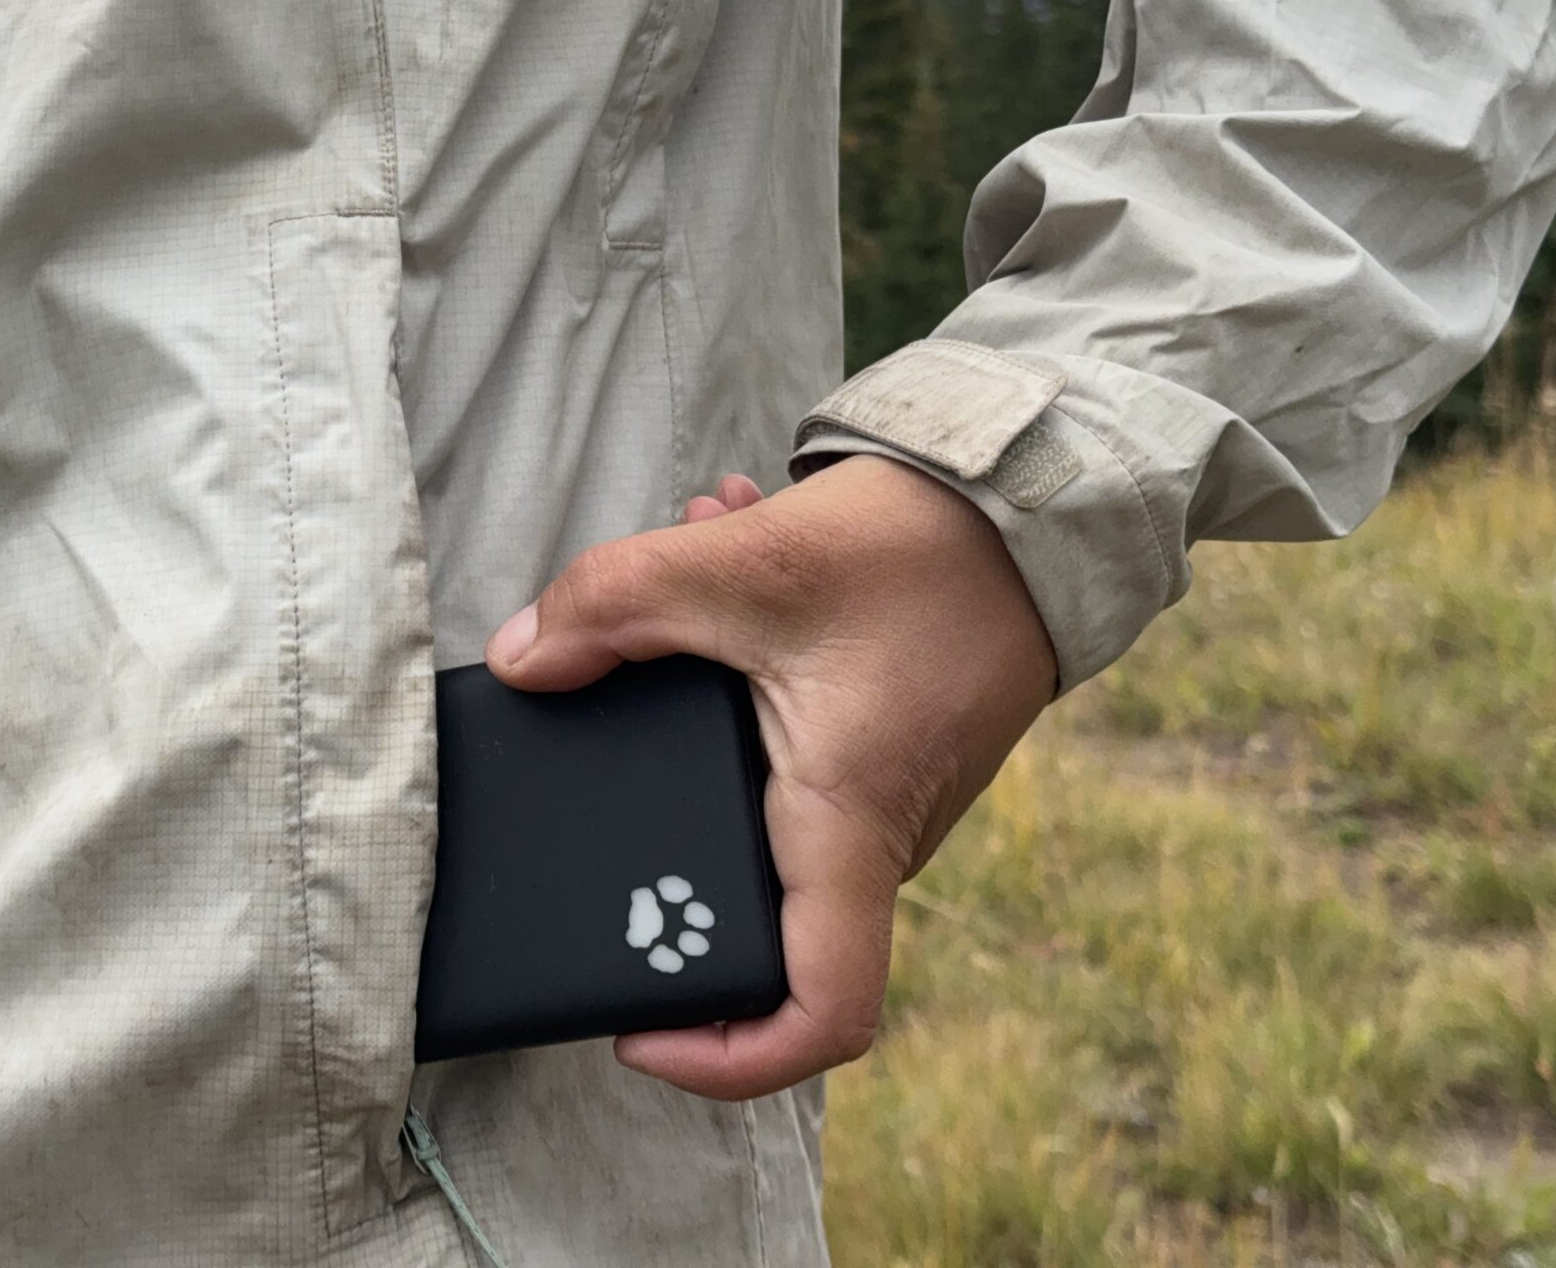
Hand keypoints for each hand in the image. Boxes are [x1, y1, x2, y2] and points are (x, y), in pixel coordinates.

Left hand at [486, 453, 1055, 1100]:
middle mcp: (876, 833)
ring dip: (694, 699)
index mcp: (847, 826)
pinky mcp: (880, 742)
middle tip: (605, 709)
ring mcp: (882, 792)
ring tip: (677, 570)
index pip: (820, 1014)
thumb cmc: (920, 545)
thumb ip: (611, 606)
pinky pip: (786, 742)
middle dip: (658, 816)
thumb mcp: (741, 558)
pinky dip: (737, 661)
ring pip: (756, 797)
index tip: (634, 1030)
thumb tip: (521, 660)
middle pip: (751, 904)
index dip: (724, 1059)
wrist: (1034, 497)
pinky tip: (718, 543)